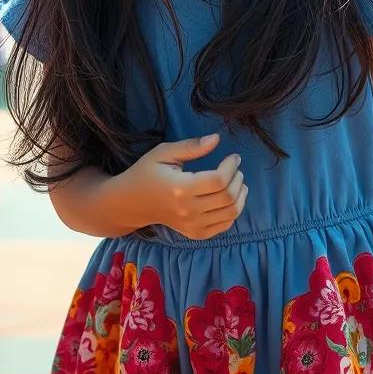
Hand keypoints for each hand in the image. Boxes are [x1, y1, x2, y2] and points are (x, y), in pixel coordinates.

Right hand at [121, 134, 247, 240]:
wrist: (132, 203)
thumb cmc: (147, 173)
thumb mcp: (164, 153)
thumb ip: (191, 146)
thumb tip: (216, 139)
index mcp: (180, 188)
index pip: (218, 180)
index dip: (231, 166)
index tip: (234, 157)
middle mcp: (188, 210)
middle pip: (227, 197)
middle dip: (238, 179)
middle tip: (236, 168)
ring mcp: (192, 225)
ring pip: (231, 213)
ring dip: (240, 195)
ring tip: (237, 182)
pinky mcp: (195, 234)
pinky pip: (224, 225)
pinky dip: (233, 212)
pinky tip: (229, 198)